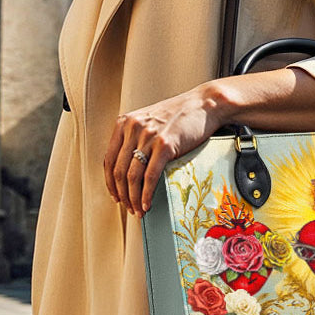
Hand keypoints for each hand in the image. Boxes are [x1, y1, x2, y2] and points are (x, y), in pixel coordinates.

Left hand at [104, 84, 222, 216]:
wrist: (205, 104)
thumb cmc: (180, 114)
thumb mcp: (150, 121)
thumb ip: (136, 138)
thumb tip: (130, 168)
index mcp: (124, 123)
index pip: (109, 159)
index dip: (110, 182)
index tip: (116, 195)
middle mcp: (132, 128)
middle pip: (118, 171)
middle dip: (121, 194)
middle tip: (128, 208)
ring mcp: (148, 137)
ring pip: (132, 176)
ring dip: (133, 198)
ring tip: (138, 210)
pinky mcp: (164, 145)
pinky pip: (150, 177)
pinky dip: (146, 194)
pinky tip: (147, 204)